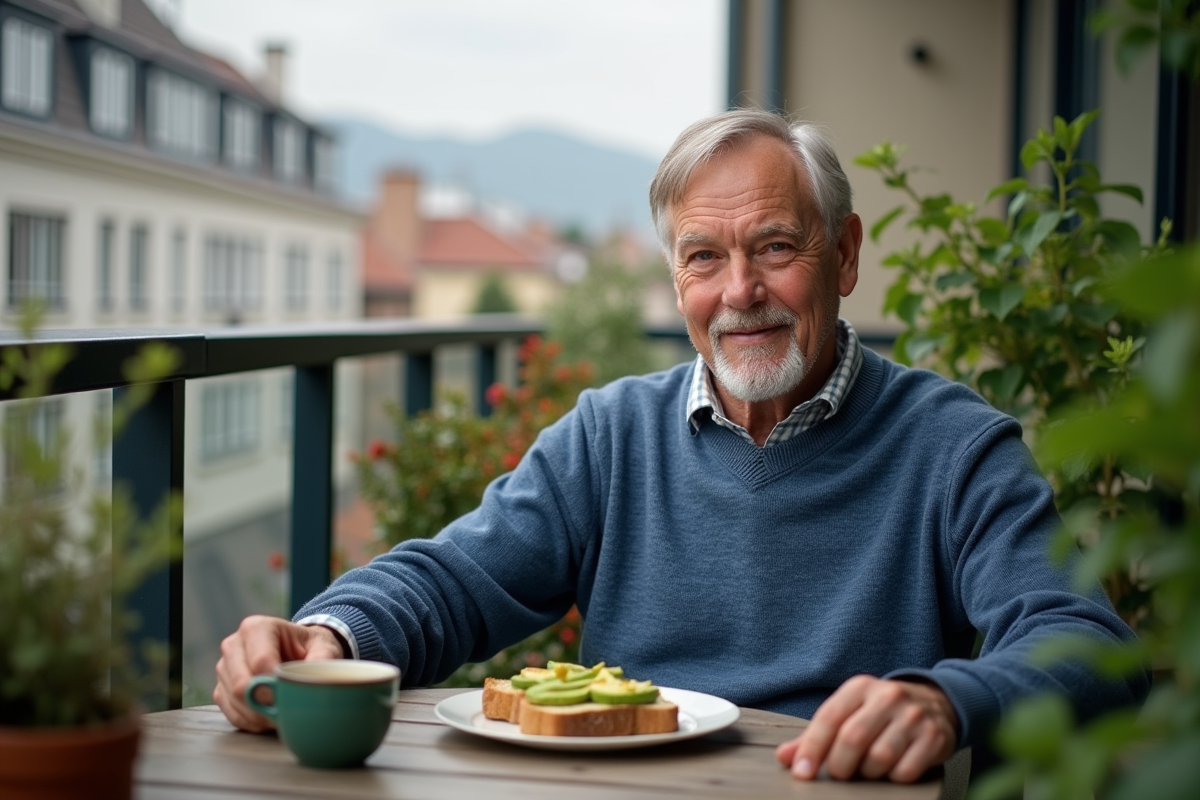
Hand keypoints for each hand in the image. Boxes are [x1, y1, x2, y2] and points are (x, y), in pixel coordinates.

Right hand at [213, 615, 344, 731]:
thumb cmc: (310, 646)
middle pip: (241, 685)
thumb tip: (314, 682)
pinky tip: (269, 717)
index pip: (260, 663)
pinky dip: (252, 722)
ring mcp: (224, 667)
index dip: (276, 686)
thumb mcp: (324, 646)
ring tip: (282, 713)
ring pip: (235, 702)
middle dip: (266, 704)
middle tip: (288, 711)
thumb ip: (323, 659)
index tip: (293, 697)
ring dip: (260, 716)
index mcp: (256, 627)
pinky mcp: (221, 688)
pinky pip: (231, 714)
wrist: (297, 651)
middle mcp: (234, 645)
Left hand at [774, 675, 957, 782]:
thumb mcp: (849, 713)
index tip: (801, 773)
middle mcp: (888, 696)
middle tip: (839, 774)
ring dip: (867, 773)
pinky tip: (892, 769)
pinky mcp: (934, 737)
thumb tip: (784, 757)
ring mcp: (913, 716)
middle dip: (839, 765)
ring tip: (867, 769)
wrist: (936, 703)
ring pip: (879, 758)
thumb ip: (816, 735)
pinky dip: (893, 778)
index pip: (829, 717)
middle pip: (852, 738)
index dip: (811, 748)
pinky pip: (906, 771)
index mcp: (860, 687)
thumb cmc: (880, 713)